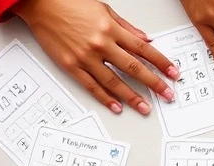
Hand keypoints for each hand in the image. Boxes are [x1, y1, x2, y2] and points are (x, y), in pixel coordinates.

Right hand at [13, 0, 177, 113]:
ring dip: (132, 97)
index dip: (161, 63)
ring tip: (145, 107)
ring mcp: (86, 56)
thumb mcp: (104, 9)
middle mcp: (101, 44)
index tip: (172, 73)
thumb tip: (145, 40)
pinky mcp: (71, 66)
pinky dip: (105, 98)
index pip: (144, 49)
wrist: (40, 3)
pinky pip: (91, 85)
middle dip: (154, 83)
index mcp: (111, 29)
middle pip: (134, 67)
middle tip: (167, 94)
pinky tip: (117, 106)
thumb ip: (126, 27)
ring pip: (114, 81)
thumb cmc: (70, 3)